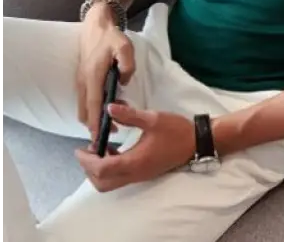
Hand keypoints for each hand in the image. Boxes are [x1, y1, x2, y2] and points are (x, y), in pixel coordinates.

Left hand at [75, 104, 195, 192]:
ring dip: (99, 170)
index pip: (103, 169)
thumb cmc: (175, 130)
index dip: (87, 161)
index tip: (79, 149)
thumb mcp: (153, 118)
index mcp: (135, 161)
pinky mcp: (144, 174)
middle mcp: (135, 173)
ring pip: (110, 183)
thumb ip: (130, 115)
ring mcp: (140, 176)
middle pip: (102, 183)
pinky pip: (120, 178)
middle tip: (86, 151)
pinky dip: (110, 168)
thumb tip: (109, 108)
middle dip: (89, 170)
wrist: (196, 142)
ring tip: (98, 148)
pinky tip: (114, 149)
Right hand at [76, 3, 134, 138]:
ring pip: (83, 109)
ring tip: (112, 124)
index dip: (97, 122)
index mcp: (93, 76)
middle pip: (85, 112)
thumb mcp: (125, 47)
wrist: (97, 26)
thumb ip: (127, 64)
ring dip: (93, 119)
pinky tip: (107, 110)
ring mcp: (81, 82)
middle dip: (95, 126)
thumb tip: (124, 82)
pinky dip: (92, 111)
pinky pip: (85, 102)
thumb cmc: (111, 38)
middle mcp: (83, 82)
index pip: (93, 105)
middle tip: (111, 136)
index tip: (101, 136)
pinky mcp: (83, 81)